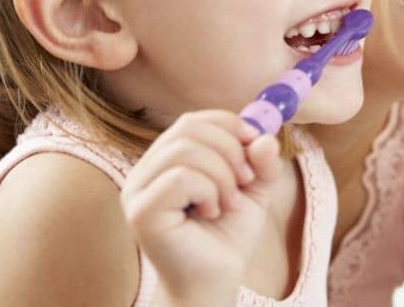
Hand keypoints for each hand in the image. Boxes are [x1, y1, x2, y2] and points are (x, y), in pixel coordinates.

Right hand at [120, 111, 283, 303]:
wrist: (216, 282)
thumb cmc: (227, 237)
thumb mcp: (254, 190)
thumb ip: (262, 161)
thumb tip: (265, 135)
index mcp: (167, 161)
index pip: (192, 121)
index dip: (228, 124)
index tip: (255, 142)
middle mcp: (146, 171)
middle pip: (187, 128)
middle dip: (229, 149)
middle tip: (247, 180)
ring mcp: (138, 191)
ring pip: (184, 150)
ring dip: (222, 174)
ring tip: (230, 202)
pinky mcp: (141, 212)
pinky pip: (179, 178)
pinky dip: (208, 191)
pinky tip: (212, 212)